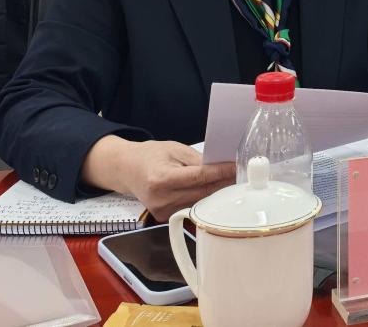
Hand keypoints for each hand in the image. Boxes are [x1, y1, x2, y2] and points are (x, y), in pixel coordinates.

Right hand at [82, 137, 235, 220]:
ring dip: (216, 193)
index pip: (199, 177)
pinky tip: (213, 191)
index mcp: (161, 179)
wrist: (127, 170)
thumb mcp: (174, 149)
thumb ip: (197, 160)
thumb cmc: (150, 156)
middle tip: (240, 174)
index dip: (221, 172)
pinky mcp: (165, 218)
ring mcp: (162, 212)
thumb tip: (221, 166)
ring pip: (200, 202)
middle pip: (202, 192)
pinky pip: (192, 208)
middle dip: (223, 183)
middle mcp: (161, 199)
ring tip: (230, 181)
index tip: (236, 167)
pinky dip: (204, 199)